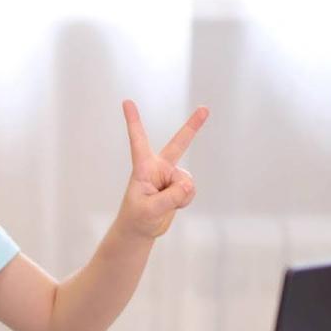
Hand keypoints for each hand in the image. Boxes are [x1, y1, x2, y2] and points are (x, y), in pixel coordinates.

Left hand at [117, 100, 208, 238]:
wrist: (141, 229)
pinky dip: (185, 200)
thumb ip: (169, 198)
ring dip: (180, 196)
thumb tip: (188, 185)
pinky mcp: (179, 185)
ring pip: (187, 182)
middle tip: (205, 108)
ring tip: (164, 204)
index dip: (133, 122)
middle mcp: (159, 167)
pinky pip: (191, 191)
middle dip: (193, 126)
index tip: (126, 101)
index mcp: (143, 168)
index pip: (138, 141)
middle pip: (178, 144)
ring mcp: (171, 175)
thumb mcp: (150, 210)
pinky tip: (174, 204)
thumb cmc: (137, 217)